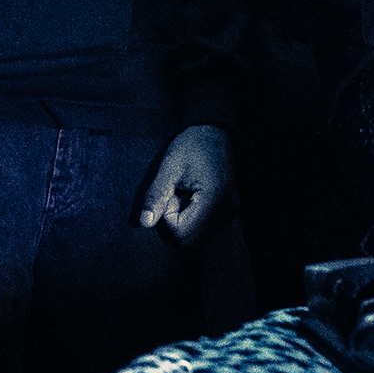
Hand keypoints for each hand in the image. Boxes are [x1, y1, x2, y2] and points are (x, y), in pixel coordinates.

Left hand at [138, 124, 232, 244]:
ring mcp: (229, 213)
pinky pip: (203, 229)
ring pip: (195, 237)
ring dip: (181, 221)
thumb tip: (144, 223)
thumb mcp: (170, 165)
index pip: (181, 232)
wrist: (217, 132)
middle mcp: (226, 211)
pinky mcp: (228, 212)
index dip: (167, 216)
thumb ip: (156, 194)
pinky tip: (191, 197)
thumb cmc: (193, 145)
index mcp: (214, 199)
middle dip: (173, 222)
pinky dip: (191, 219)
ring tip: (183, 194)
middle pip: (188, 240)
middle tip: (174, 194)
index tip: (170, 192)